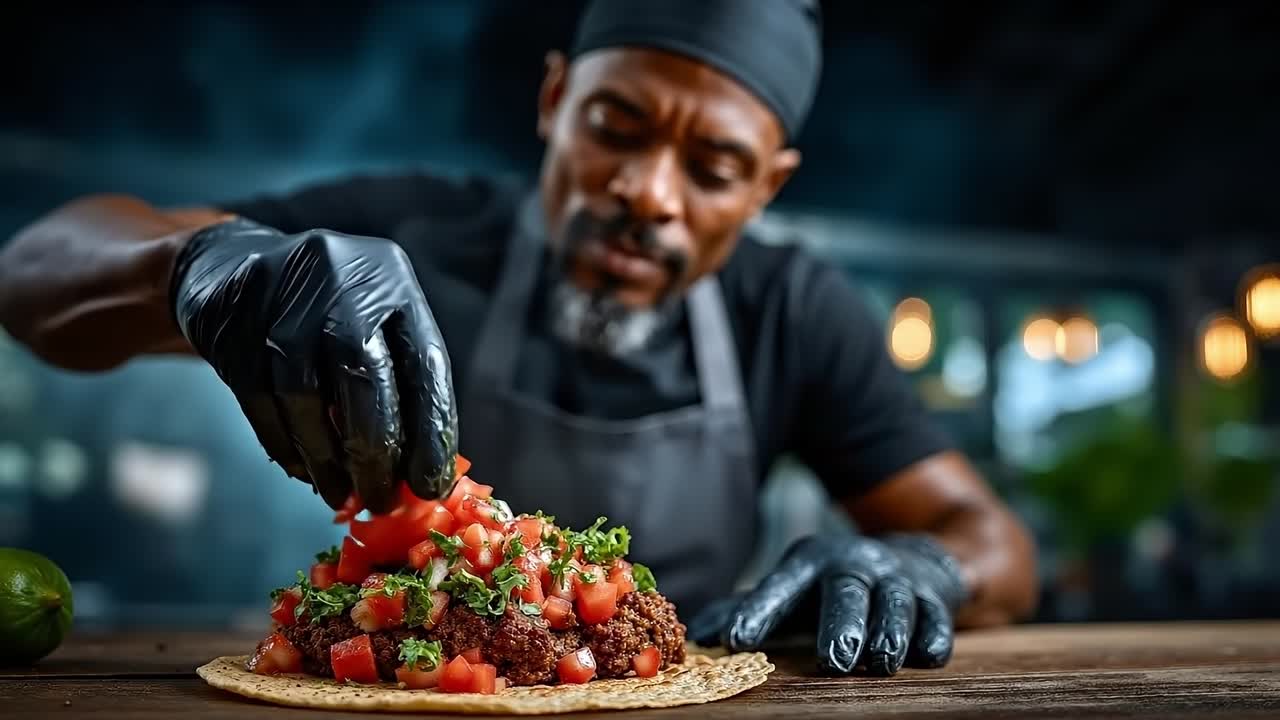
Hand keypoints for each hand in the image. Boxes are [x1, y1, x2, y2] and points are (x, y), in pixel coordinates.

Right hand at [170, 218, 457, 511]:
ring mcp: (281, 300)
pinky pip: (261, 403)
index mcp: (391, 282)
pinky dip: (286, 447)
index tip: (430, 486)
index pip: (424, 365)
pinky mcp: (232, 325)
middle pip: (365, 381)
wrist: (229, 265)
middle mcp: (340, 281)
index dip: (431, 433)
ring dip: (326, 461)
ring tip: (340, 497)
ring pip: (306, 399)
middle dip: (375, 455)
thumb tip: (421, 478)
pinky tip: (302, 471)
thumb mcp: (372, 326)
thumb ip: (399, 388)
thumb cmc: (325, 314)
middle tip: (380, 501)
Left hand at [688, 533, 967, 675]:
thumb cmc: (835, 587)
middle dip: (841, 624)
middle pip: (846, 590)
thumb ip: (747, 609)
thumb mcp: (793, 589)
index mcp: (810, 561)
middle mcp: (855, 563)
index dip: (758, 611)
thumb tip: (697, 635)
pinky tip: (926, 655)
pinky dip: (934, 637)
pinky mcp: (936, 598)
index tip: (736, 639)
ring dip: (889, 632)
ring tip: (881, 663)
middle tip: (832, 660)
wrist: (916, 558)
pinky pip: (937, 618)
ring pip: (895, 603)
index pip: (781, 586)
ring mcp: (898, 579)